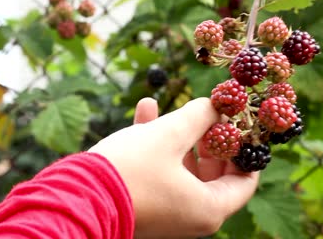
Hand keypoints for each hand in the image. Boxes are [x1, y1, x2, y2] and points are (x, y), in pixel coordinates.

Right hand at [89, 98, 258, 238]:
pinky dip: (158, 145)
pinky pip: (161, 171)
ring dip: (179, 135)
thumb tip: (215, 105)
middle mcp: (191, 216)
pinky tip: (145, 109)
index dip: (246, 148)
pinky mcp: (146, 202)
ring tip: (172, 105)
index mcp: (208, 208)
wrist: (76, 197)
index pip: (245, 180)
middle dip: (211, 138)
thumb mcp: (169, 135)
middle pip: (215, 173)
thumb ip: (198, 116)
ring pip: (185, 169)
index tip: (239, 123)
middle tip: (207, 113)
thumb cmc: (129, 169)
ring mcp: (168, 211)